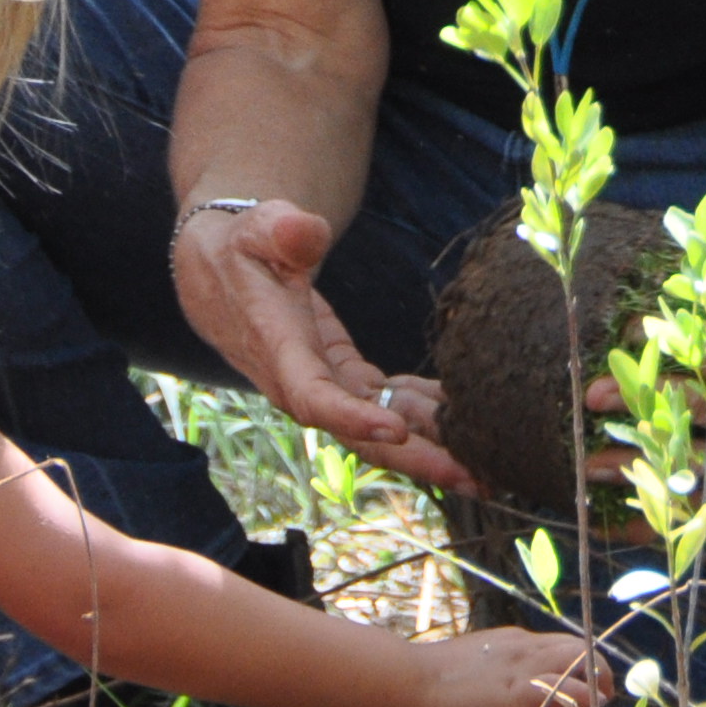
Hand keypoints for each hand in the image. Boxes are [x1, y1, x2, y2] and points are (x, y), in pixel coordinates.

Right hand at [176, 197, 477, 490]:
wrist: (218, 273)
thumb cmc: (240, 247)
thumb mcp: (256, 227)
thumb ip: (281, 229)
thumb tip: (306, 231)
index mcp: (280, 351)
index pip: (314, 396)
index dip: (352, 417)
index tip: (395, 430)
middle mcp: (303, 382)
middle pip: (360, 432)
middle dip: (416, 458)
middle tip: (474, 478)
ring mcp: (325, 383)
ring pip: (378, 424)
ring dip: (430, 446)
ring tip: (487, 468)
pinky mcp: (341, 374)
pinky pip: (384, 400)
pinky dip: (422, 409)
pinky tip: (463, 415)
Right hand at [410, 624, 609, 706]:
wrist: (413, 679)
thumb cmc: (437, 680)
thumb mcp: (480, 671)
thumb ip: (505, 684)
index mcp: (515, 642)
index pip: (561, 644)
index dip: (580, 663)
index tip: (586, 683)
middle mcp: (525, 647)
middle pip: (579, 646)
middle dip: (598, 668)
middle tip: (605, 692)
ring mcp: (523, 667)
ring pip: (579, 659)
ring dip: (597, 679)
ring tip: (602, 701)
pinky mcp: (518, 692)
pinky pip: (562, 688)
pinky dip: (581, 696)